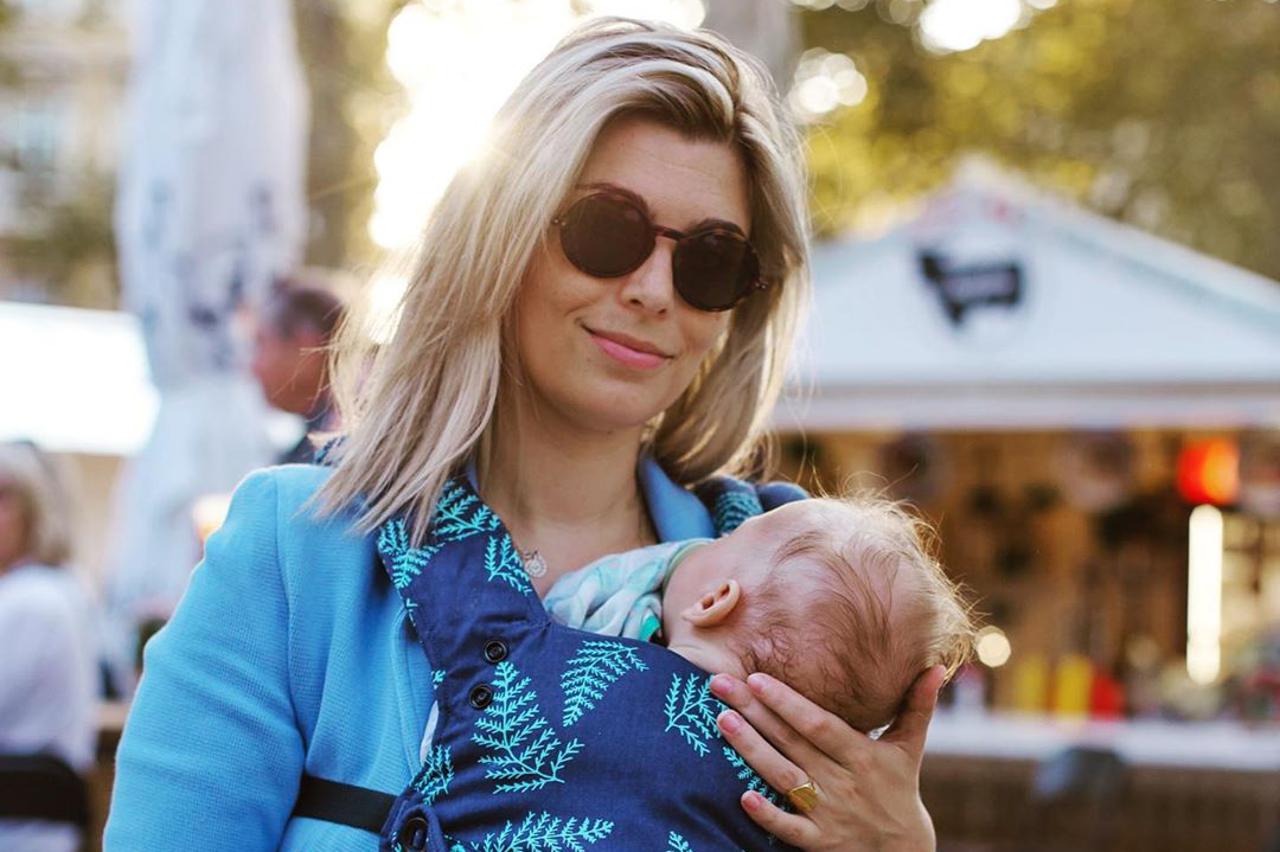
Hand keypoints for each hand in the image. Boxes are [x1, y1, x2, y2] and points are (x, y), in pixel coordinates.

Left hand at [710, 666, 944, 850]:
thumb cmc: (900, 790)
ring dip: (751, 751)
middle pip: (792, 743)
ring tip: (721, 721)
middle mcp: (843, 783)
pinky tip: (742, 796)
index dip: (788, 703)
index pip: (819, 724)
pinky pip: (789, 828)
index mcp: (863, 756)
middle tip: (719, 684)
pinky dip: (767, 814)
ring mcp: (829, 814)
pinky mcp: (818, 842)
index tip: (757, 679)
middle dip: (754, 713)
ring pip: (783, 778)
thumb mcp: (910, 749)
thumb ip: (917, 707)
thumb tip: (935, 667)